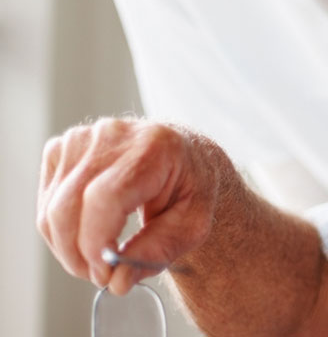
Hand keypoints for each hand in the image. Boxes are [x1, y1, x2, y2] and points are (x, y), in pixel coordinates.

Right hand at [36, 118, 221, 294]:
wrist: (185, 156)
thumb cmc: (191, 188)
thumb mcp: (192, 224)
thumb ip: (157, 251)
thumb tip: (117, 281)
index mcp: (154, 147)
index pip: (104, 197)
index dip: (95, 242)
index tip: (104, 274)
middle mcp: (113, 134)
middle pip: (69, 205)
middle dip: (78, 254)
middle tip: (102, 275)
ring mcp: (82, 138)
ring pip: (52, 209)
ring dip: (67, 247)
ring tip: (97, 259)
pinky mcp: (62, 148)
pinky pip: (47, 202)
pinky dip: (60, 231)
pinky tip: (87, 235)